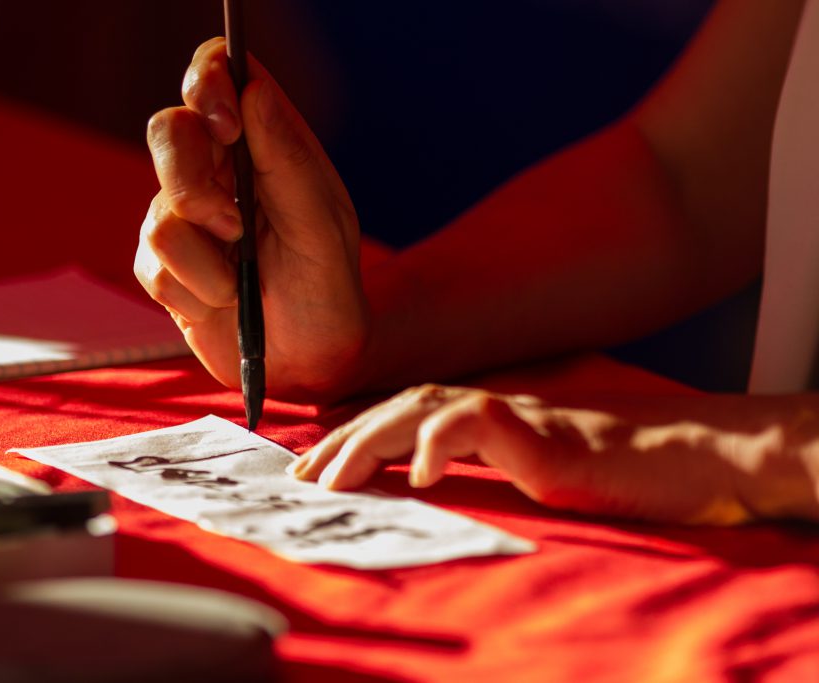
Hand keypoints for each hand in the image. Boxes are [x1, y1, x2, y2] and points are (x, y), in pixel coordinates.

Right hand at [136, 38, 367, 400]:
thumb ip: (288, 161)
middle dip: (194, 185)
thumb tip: (254, 89)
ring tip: (244, 283)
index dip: (207, 81)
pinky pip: (154, 265)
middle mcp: (219, 170)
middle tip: (234, 226)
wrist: (306, 363)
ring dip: (208, 261)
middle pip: (167, 131)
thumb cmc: (327, 292)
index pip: (217, 74)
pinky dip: (194, 292)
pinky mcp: (163, 264)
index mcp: (263, 145)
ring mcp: (185, 217)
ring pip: (160, 211)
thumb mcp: (322, 228)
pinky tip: (224, 302)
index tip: (226, 125)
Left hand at [290, 384, 818, 523]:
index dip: (348, 439)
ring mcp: (509, 417)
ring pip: (422, 411)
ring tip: (334, 479)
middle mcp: (483, 410)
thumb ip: (471, 470)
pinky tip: (422, 476)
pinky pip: (480, 425)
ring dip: (370, 442)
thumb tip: (413, 485)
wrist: (675, 458)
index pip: (396, 420)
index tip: (308, 470)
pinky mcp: (539, 433)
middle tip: (300, 478)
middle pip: (394, 410)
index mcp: (474, 422)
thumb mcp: (517, 474)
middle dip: (341, 442)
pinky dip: (442, 443)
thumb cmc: (600, 471)